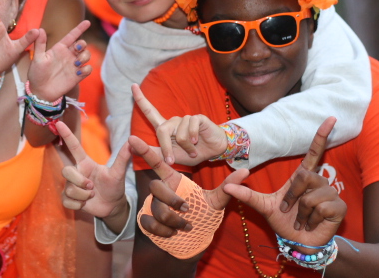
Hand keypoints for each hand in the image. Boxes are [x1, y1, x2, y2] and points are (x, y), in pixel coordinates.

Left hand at [27, 21, 91, 101]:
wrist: (40, 91)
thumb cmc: (36, 74)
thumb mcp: (37, 58)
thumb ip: (40, 44)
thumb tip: (39, 29)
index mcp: (59, 48)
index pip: (72, 36)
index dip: (80, 28)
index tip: (87, 22)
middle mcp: (68, 55)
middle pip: (82, 44)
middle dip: (83, 44)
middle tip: (77, 49)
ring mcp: (74, 65)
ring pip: (87, 55)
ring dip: (85, 56)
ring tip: (76, 63)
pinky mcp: (77, 76)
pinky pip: (88, 69)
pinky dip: (86, 69)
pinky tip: (78, 72)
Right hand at [57, 121, 130, 222]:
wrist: (112, 206)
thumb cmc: (114, 186)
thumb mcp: (119, 173)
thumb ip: (123, 157)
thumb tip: (131, 140)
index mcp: (85, 163)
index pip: (74, 146)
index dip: (67, 135)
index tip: (59, 122)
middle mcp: (76, 172)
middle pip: (66, 170)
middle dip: (79, 181)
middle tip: (92, 187)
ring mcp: (71, 185)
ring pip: (69, 188)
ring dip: (83, 195)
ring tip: (92, 196)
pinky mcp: (69, 199)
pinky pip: (66, 201)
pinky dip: (77, 204)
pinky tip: (85, 204)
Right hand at [128, 135, 248, 237]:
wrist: (196, 239)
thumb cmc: (204, 215)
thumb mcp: (217, 200)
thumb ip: (228, 185)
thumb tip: (245, 170)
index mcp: (174, 180)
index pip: (158, 162)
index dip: (145, 150)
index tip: (132, 138)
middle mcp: (161, 190)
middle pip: (155, 186)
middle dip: (172, 200)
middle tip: (187, 209)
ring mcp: (153, 205)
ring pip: (156, 208)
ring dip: (173, 220)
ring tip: (186, 227)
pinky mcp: (148, 221)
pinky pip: (149, 222)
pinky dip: (163, 231)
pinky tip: (173, 234)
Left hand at [132, 84, 226, 165]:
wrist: (213, 152)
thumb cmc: (191, 154)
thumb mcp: (169, 157)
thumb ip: (151, 152)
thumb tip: (130, 143)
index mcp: (165, 128)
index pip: (150, 111)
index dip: (140, 99)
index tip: (132, 86)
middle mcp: (173, 121)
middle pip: (162, 130)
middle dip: (166, 148)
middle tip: (172, 161)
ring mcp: (185, 118)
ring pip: (178, 134)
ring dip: (186, 147)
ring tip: (193, 149)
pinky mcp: (197, 117)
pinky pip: (190, 128)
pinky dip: (193, 139)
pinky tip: (198, 141)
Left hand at [223, 117, 345, 247]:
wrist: (299, 243)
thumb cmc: (284, 223)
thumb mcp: (262, 206)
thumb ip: (246, 194)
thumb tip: (226, 186)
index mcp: (302, 177)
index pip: (313, 152)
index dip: (321, 135)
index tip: (330, 118)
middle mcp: (318, 181)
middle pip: (304, 176)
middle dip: (293, 196)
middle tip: (290, 211)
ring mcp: (331, 194)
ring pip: (312, 195)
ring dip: (301, 212)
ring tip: (302, 220)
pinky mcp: (339, 207)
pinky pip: (321, 208)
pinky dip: (311, 219)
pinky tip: (313, 224)